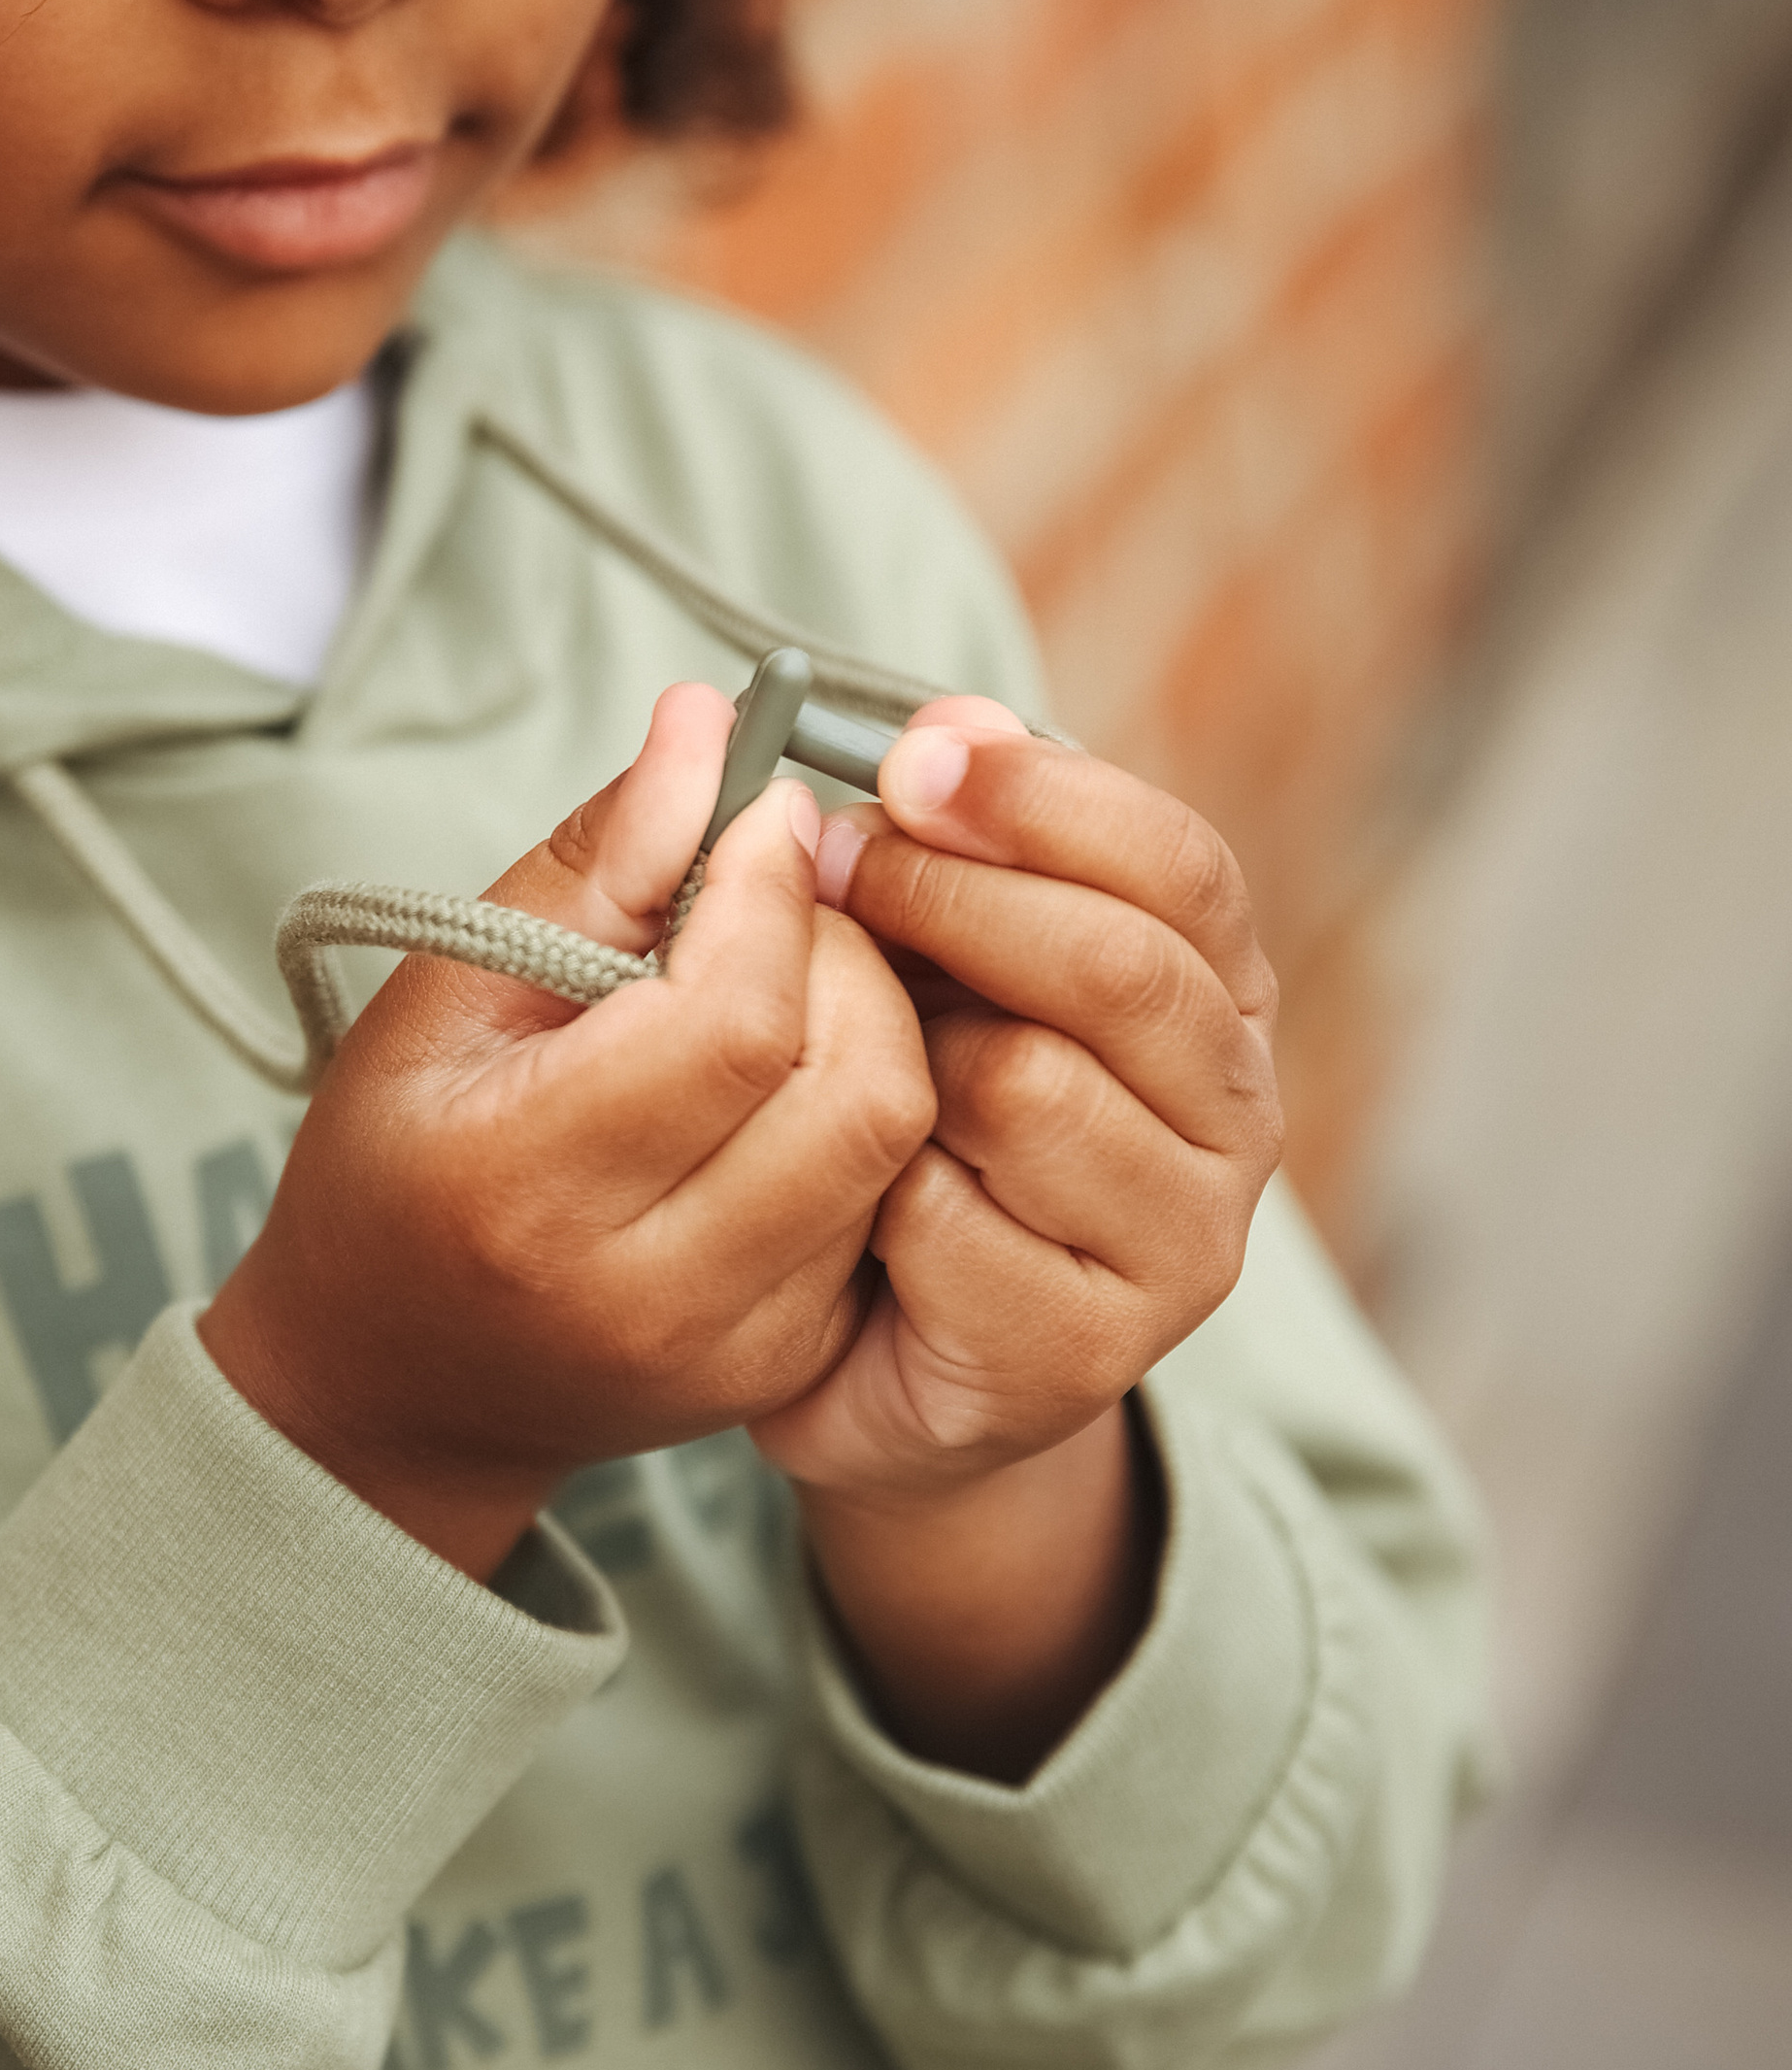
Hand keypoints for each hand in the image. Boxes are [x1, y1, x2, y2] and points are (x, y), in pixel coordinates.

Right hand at [200, 688, 933, 1578]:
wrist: (396, 1385)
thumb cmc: (401, 1159)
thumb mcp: (450, 994)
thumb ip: (592, 864)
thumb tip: (711, 724)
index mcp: (523, 1186)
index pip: (731, 1020)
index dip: (771, 890)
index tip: (760, 813)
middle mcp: (644, 1289)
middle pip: (852, 1084)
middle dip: (846, 952)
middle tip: (782, 900)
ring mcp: (733, 1345)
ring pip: (893, 1139)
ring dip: (871, 1021)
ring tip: (790, 975)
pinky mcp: (792, 1362)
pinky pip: (886, 1197)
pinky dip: (864, 1106)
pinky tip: (793, 1072)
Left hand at [755, 701, 1282, 1775]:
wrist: (873, 1354)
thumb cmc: (908, 1125)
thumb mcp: (926, 963)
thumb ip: (952, 843)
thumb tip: (956, 714)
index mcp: (1218, 992)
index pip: (1180, 865)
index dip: (1044, 796)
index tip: (912, 757)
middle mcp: (1236, 1115)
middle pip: (1120, 968)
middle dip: (957, 899)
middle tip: (833, 868)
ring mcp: (1182, 1246)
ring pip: (1032, 1091)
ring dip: (906, 1060)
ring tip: (842, 1058)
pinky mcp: (1090, 1354)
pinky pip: (954, 1224)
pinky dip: (874, 1196)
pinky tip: (850, 1200)